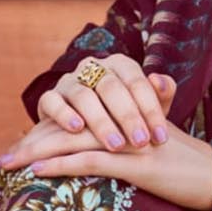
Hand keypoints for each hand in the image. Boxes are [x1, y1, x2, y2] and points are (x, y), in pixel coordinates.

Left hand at [0, 115, 211, 210]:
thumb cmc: (189, 161)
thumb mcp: (159, 135)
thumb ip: (138, 122)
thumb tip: (124, 116)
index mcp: (125, 115)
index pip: (78, 119)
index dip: (48, 132)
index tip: (21, 148)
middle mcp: (123, 122)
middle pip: (68, 127)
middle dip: (32, 144)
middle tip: (2, 160)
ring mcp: (128, 141)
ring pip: (73, 141)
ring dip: (36, 153)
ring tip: (8, 165)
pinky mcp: (135, 162)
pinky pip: (90, 161)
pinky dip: (60, 165)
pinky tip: (36, 171)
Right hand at [30, 55, 175, 154]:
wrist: (86, 131)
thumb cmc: (127, 118)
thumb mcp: (148, 109)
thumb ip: (162, 96)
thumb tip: (160, 81)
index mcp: (121, 65)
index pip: (138, 82)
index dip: (151, 110)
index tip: (161, 137)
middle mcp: (94, 67)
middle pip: (111, 88)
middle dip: (128, 117)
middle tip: (141, 143)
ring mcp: (69, 80)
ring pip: (84, 96)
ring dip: (101, 121)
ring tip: (115, 145)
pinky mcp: (49, 97)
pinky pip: (52, 101)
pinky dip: (64, 113)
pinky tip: (76, 129)